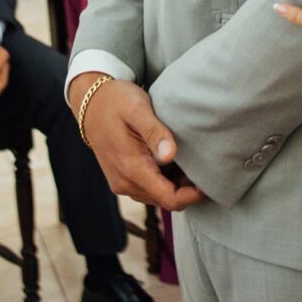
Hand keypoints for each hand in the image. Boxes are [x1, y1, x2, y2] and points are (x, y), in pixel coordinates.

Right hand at [68, 73, 205, 211]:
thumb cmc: (116, 101)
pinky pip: (148, 188)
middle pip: (165, 200)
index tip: (210, 182)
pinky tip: (174, 160)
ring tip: (191, 161)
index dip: (192, 196)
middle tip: (206, 166)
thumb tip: (171, 155)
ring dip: (176, 185)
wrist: (90, 102)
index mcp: (131, 169)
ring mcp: (121, 183)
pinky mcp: (121, 178)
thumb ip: (155, 133)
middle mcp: (124, 183)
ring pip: (157, 196)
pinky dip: (164, 180)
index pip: (168, 198)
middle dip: (187, 190)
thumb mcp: (138, 109)